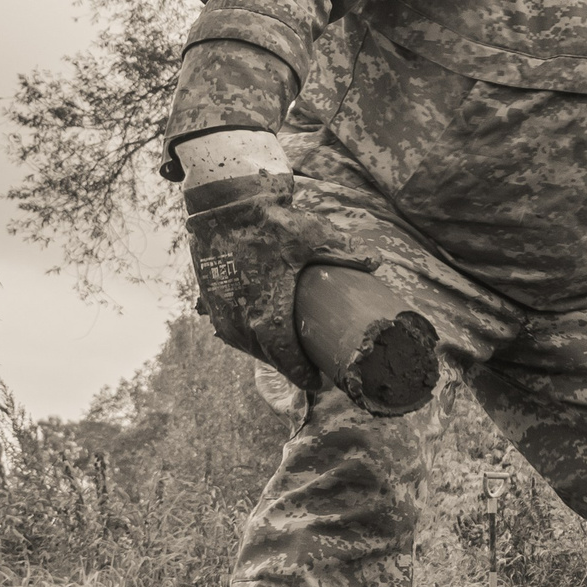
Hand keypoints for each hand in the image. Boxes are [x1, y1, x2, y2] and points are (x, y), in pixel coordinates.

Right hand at [183, 173, 378, 391]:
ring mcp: (221, 309)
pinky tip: (261, 335)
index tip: (316, 383)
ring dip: (266, 352)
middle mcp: (239, 316)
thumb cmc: (271, 221)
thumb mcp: (313, 235)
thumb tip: (377, 262)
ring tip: (288, 354)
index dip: (300, 374)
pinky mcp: (210, 298)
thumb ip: (345, 250)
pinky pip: (229, 330)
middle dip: (287, 366)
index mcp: (266, 310)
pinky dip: (247, 337)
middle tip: (309, 369)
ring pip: (245, 344)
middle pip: (266, 355)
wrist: (224, 203)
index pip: (284, 357)